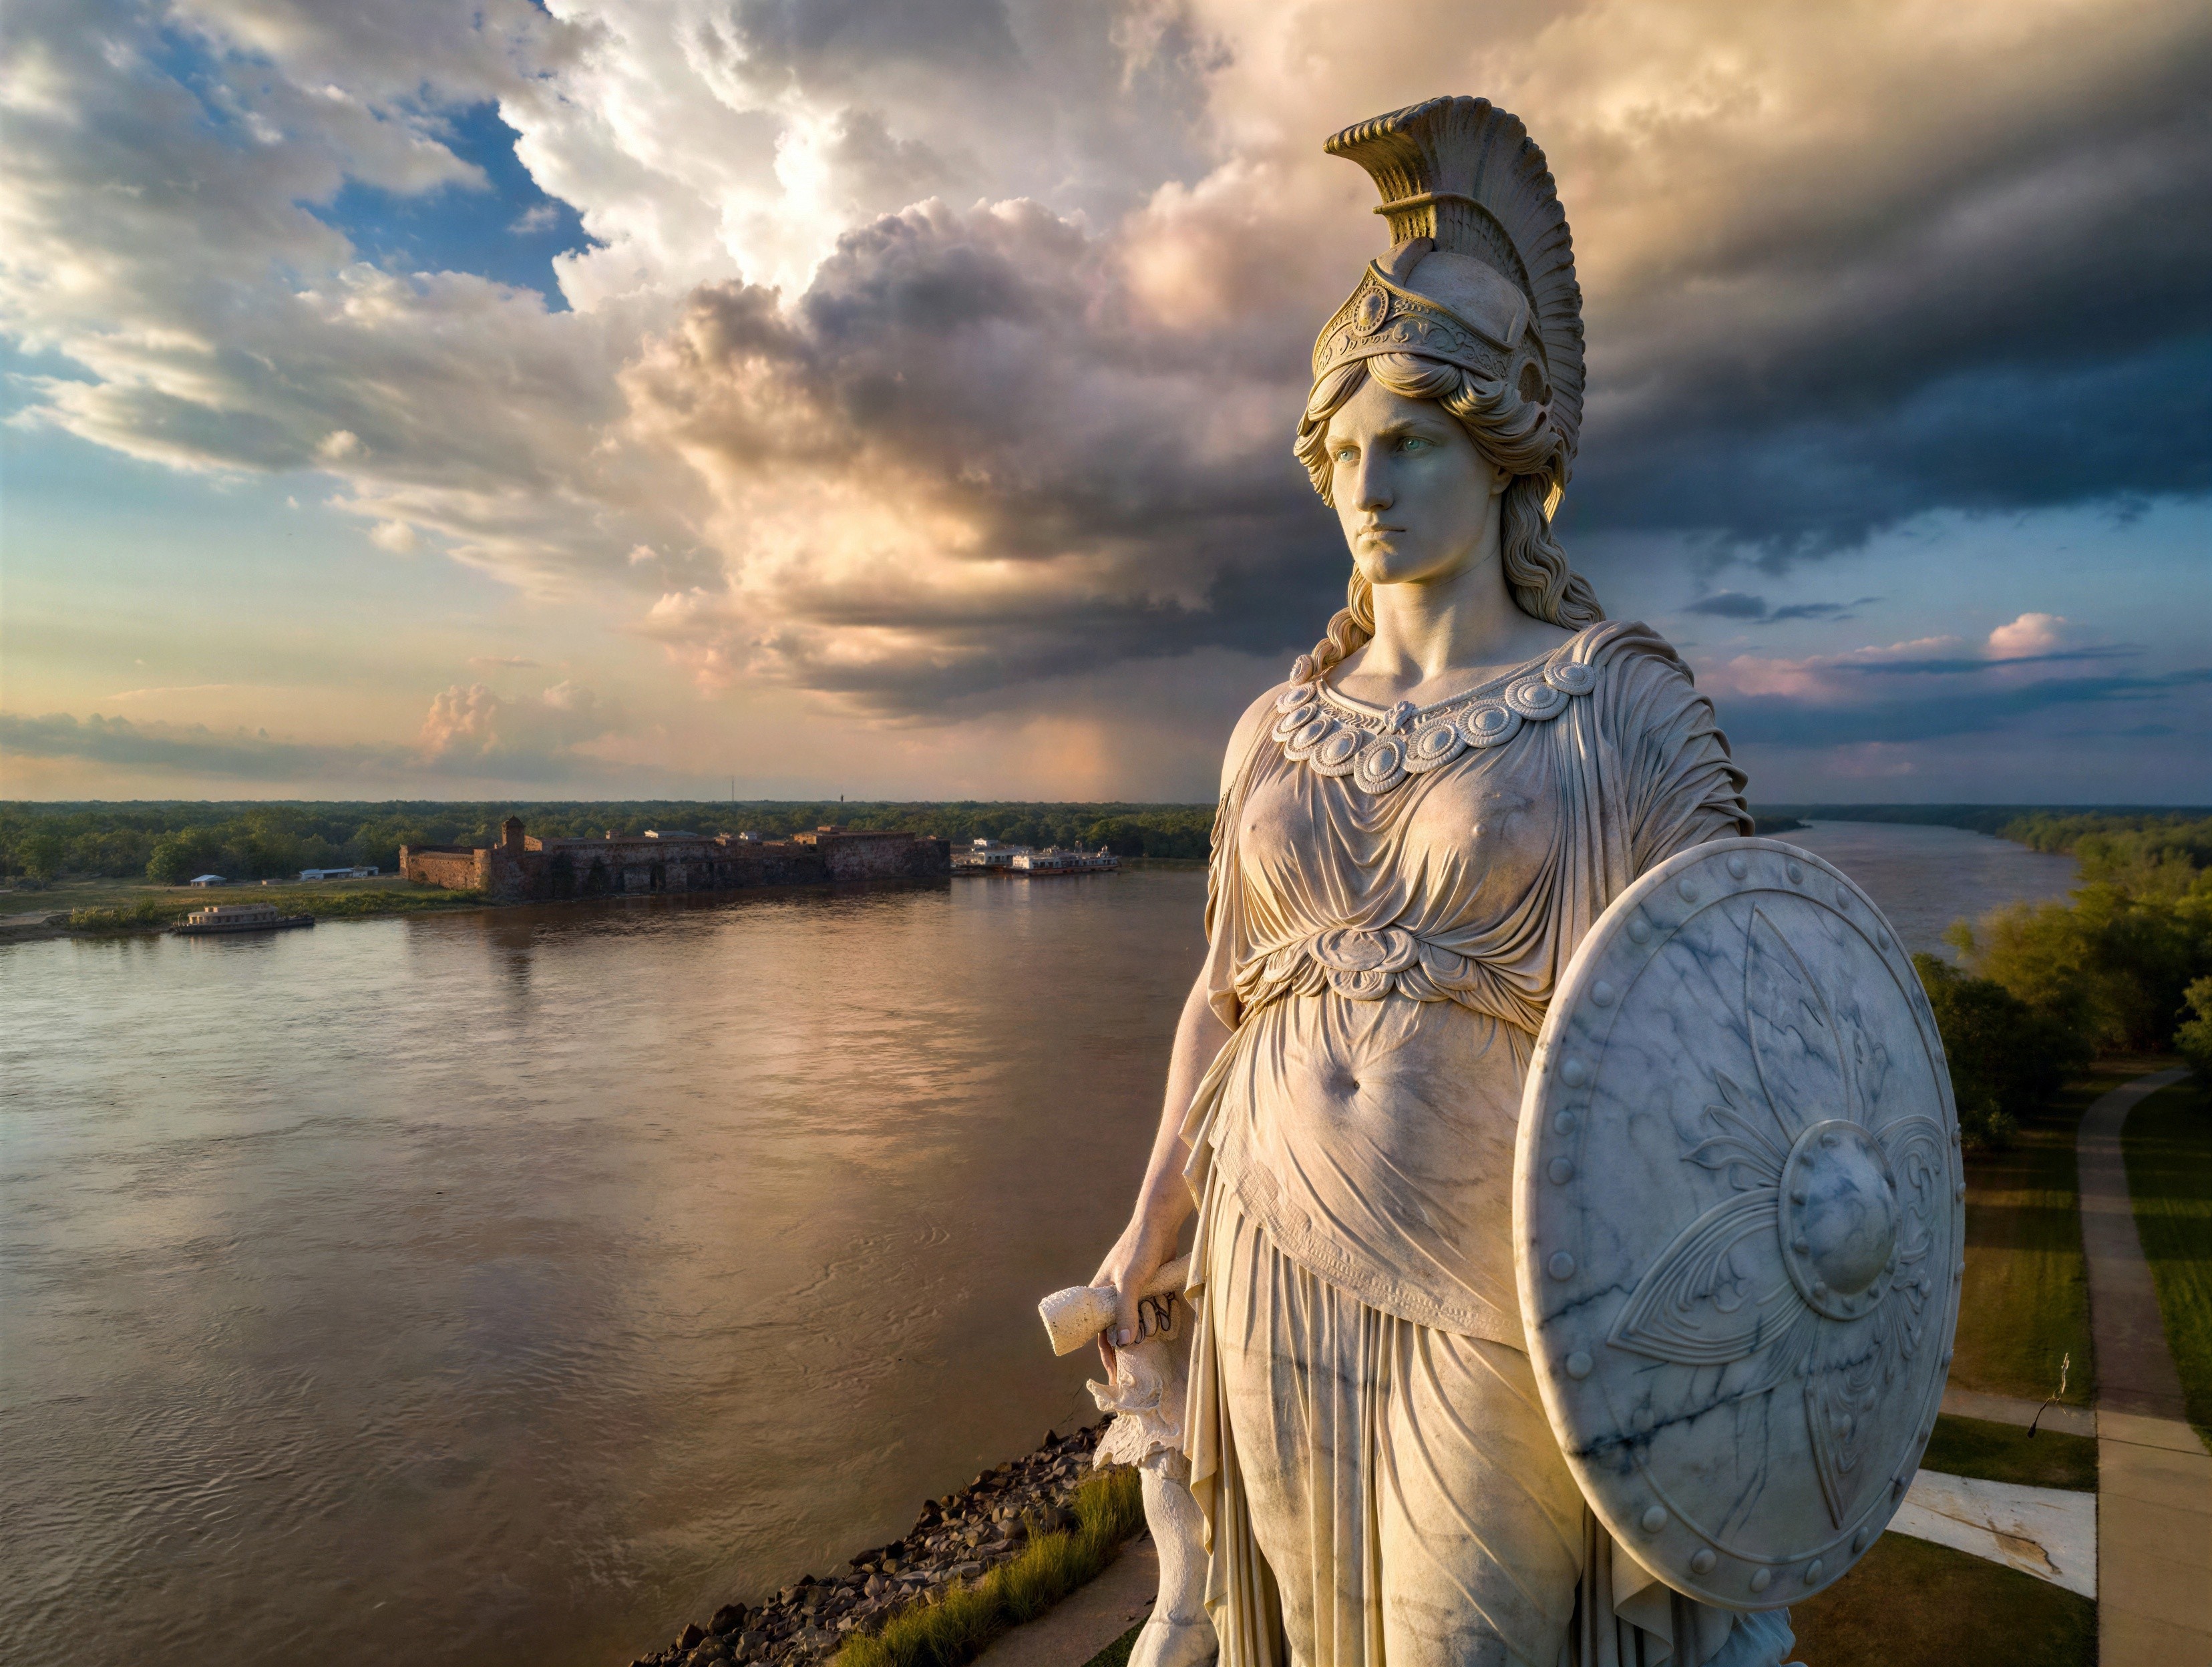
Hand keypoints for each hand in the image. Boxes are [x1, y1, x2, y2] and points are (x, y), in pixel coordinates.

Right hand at [1089, 1223, 1168, 1372]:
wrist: (1160, 1224)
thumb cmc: (1138, 1249)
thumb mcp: (1129, 1282)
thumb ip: (1125, 1311)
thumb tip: (1123, 1343)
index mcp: (1100, 1294)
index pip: (1098, 1331)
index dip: (1106, 1354)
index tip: (1113, 1375)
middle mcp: (1114, 1296)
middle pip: (1118, 1330)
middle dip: (1125, 1350)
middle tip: (1135, 1374)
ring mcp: (1133, 1292)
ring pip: (1135, 1322)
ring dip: (1142, 1336)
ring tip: (1151, 1359)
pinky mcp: (1149, 1288)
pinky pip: (1150, 1311)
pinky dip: (1155, 1322)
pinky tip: (1164, 1336)